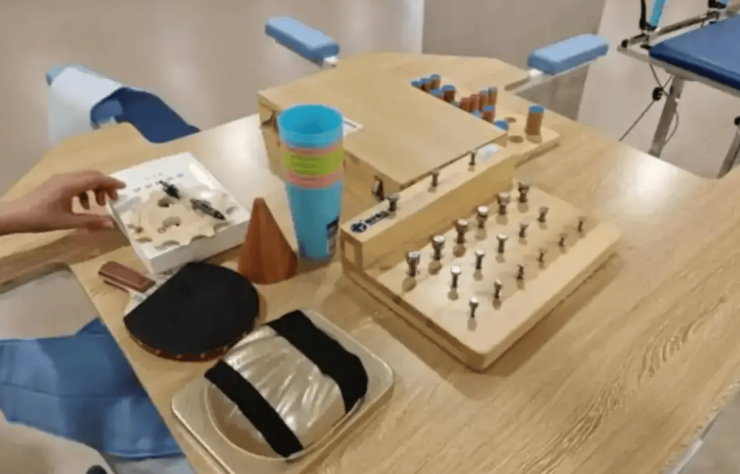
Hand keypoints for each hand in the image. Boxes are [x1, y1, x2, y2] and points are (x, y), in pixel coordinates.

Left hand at [0, 171, 125, 233]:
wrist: (16, 216)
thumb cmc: (41, 218)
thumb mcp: (68, 222)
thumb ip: (91, 221)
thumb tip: (111, 224)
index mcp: (69, 184)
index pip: (96, 178)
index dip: (111, 182)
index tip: (124, 188)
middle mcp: (66, 178)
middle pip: (92, 175)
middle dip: (105, 186)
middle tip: (112, 201)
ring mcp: (59, 179)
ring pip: (84, 179)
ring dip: (95, 189)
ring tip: (98, 206)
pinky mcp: (55, 184)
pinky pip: (75, 183)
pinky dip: (84, 191)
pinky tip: (82, 206)